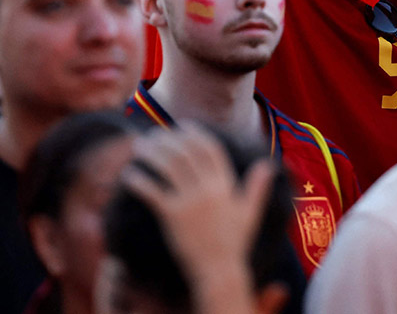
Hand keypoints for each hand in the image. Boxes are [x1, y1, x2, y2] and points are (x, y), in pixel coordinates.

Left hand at [121, 126, 275, 287]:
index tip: (181, 126)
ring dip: (151, 153)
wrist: (219, 270)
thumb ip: (257, 186)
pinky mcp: (173, 216)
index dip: (194, 134)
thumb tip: (268, 165)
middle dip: (168, 139)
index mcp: (225, 184)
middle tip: (153, 135)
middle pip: (185, 153)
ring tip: (139, 147)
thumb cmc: (235, 242)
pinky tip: (129, 174)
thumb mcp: (250, 211)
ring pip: (168, 167)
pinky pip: (153, 192)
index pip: (209, 148)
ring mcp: (190, 202)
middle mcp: (208, 189)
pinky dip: (139, 180)